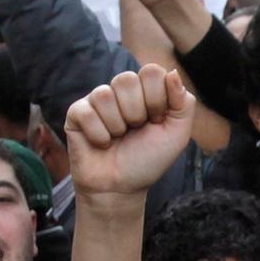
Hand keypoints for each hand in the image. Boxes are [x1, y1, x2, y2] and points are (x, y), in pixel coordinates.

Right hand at [64, 66, 196, 199]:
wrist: (121, 188)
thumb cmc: (148, 160)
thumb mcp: (177, 135)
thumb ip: (183, 103)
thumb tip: (173, 73)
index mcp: (146, 90)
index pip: (152, 72)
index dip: (156, 100)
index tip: (156, 121)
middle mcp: (121, 91)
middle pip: (126, 79)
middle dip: (136, 113)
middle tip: (135, 131)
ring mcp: (97, 100)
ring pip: (104, 94)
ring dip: (116, 125)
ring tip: (118, 138)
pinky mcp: (76, 113)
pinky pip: (86, 112)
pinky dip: (99, 134)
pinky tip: (102, 143)